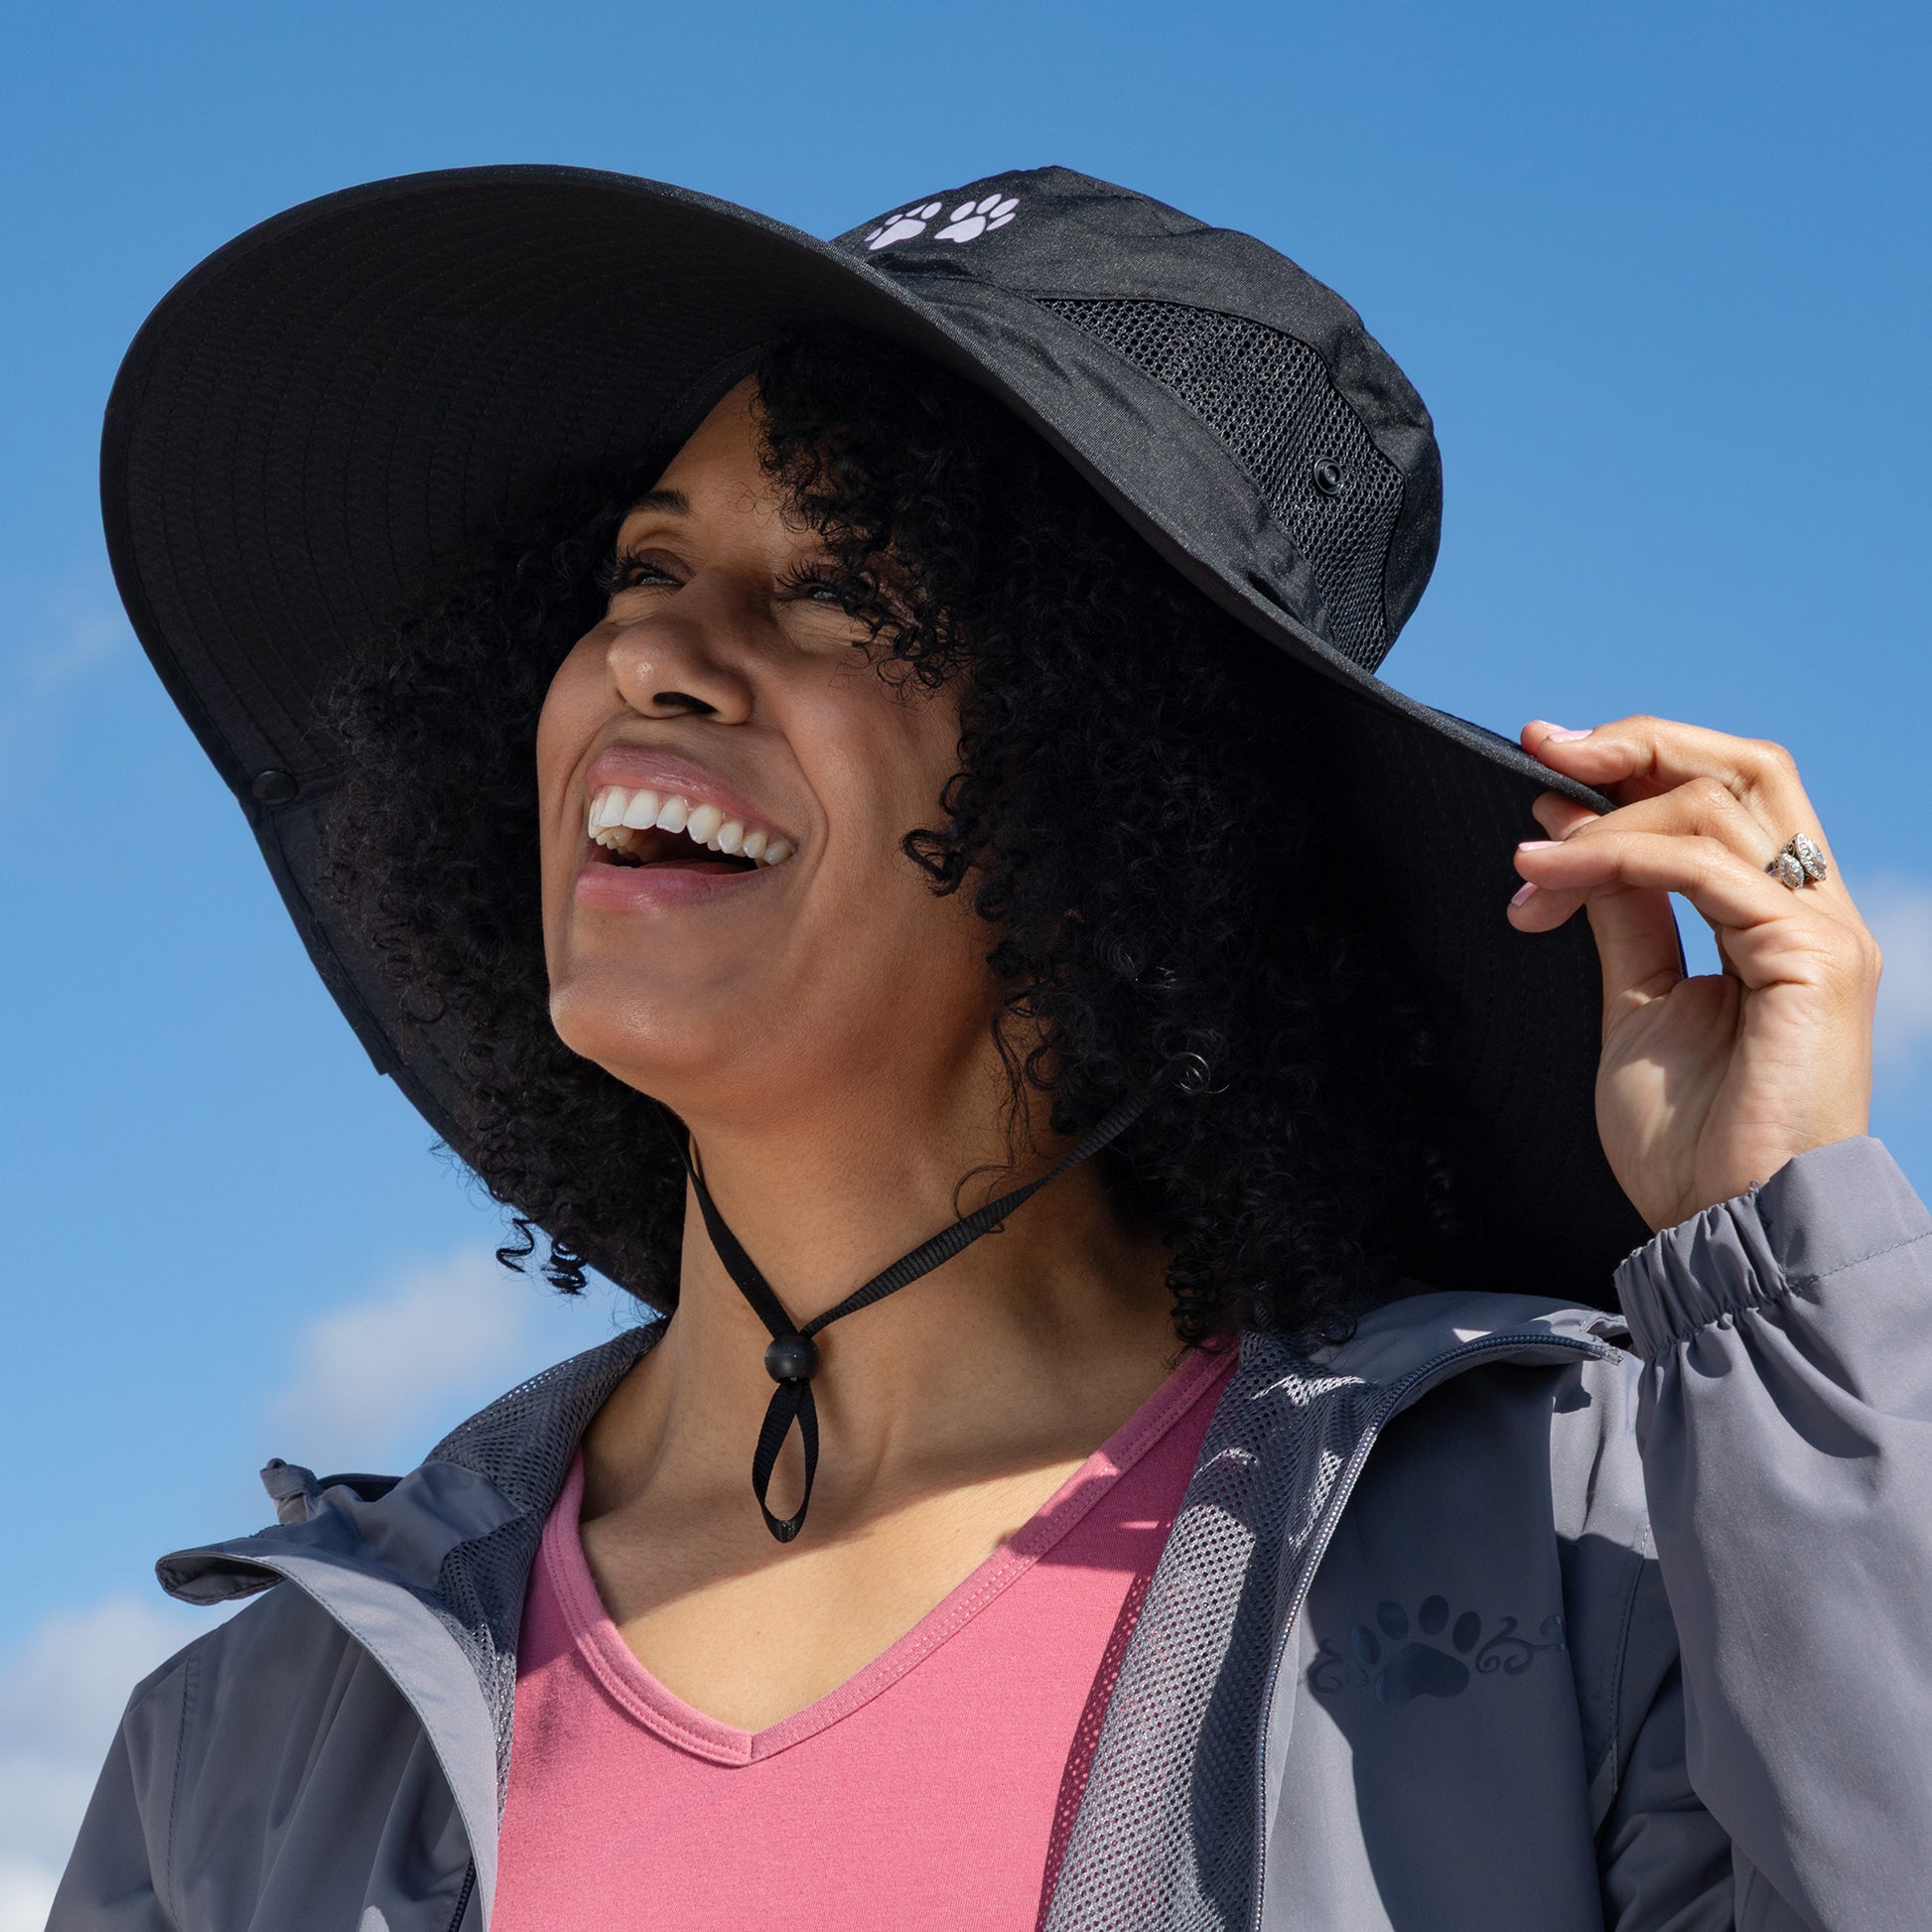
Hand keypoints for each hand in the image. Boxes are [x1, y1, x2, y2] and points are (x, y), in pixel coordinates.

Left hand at [1509, 716, 1879, 1232]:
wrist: (1725, 1229)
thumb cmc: (1690, 1141)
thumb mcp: (1635, 1000)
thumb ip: (1618, 911)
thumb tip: (1567, 824)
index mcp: (1778, 915)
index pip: (1726, 791)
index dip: (1639, 756)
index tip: (1543, 755)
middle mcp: (1811, 909)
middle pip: (1744, 766)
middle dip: (1637, 743)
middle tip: (1542, 748)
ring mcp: (1819, 932)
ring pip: (1713, 808)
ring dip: (1600, 822)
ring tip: (1525, 866)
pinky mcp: (1811, 961)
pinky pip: (1704, 872)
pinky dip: (1618, 859)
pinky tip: (1550, 879)